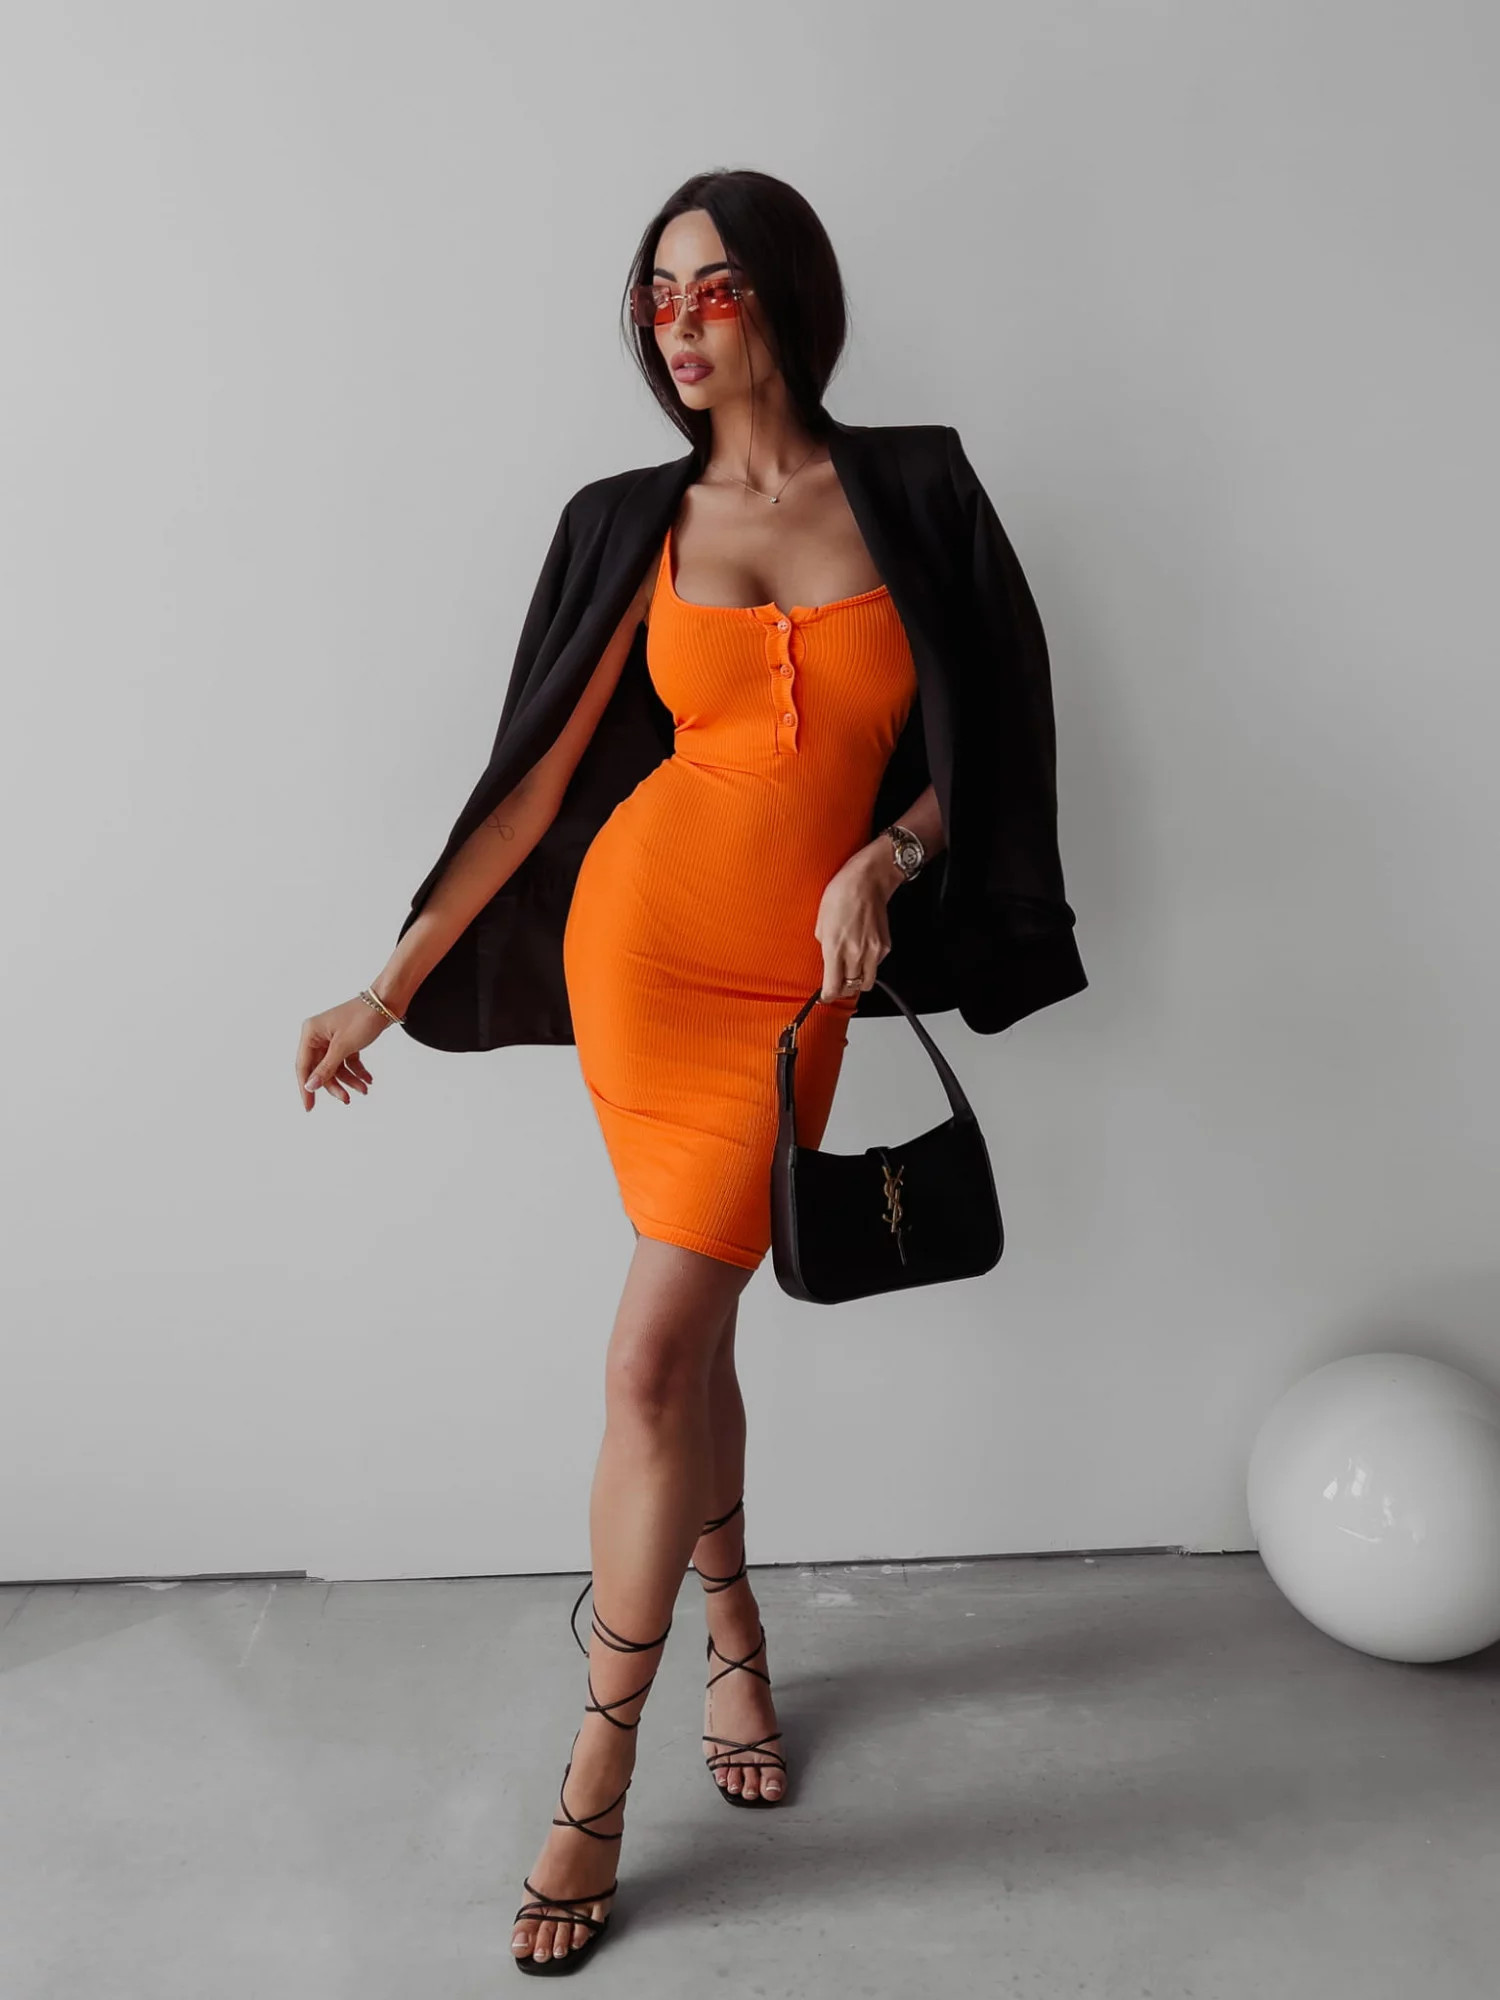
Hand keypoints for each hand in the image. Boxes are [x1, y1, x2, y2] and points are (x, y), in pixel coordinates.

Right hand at [296, 995, 393, 1109]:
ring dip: (349, 1080)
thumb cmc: (363, 1018)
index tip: (309, 1107)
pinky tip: (367, 1080)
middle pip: (320, 1069)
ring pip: (335, 1068)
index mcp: (310, 1033)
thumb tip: (310, 1086)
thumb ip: (326, 1068)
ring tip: (363, 1089)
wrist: (386, 1002)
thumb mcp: (343, 1047)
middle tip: (345, 1099)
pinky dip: (357, 1071)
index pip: (303, 1066)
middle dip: (334, 1085)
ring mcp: (332, 1039)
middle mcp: (318, 1036)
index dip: (306, 1088)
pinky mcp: (346, 1041)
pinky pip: (347, 1061)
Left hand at [813, 846, 901, 1001]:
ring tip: (851, 971)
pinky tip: (862, 952)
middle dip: (842, 988)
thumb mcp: (821, 922)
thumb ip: (825, 946)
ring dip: (857, 981)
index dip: (827, 997)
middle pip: (850, 988)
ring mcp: (873, 952)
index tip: (825, 997)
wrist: (867, 881)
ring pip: (866, 982)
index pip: (833, 987)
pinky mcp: (885, 947)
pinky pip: (876, 966)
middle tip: (837, 982)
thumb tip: (828, 961)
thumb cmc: (841, 894)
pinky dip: (869, 965)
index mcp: (835, 948)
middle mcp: (855, 954)